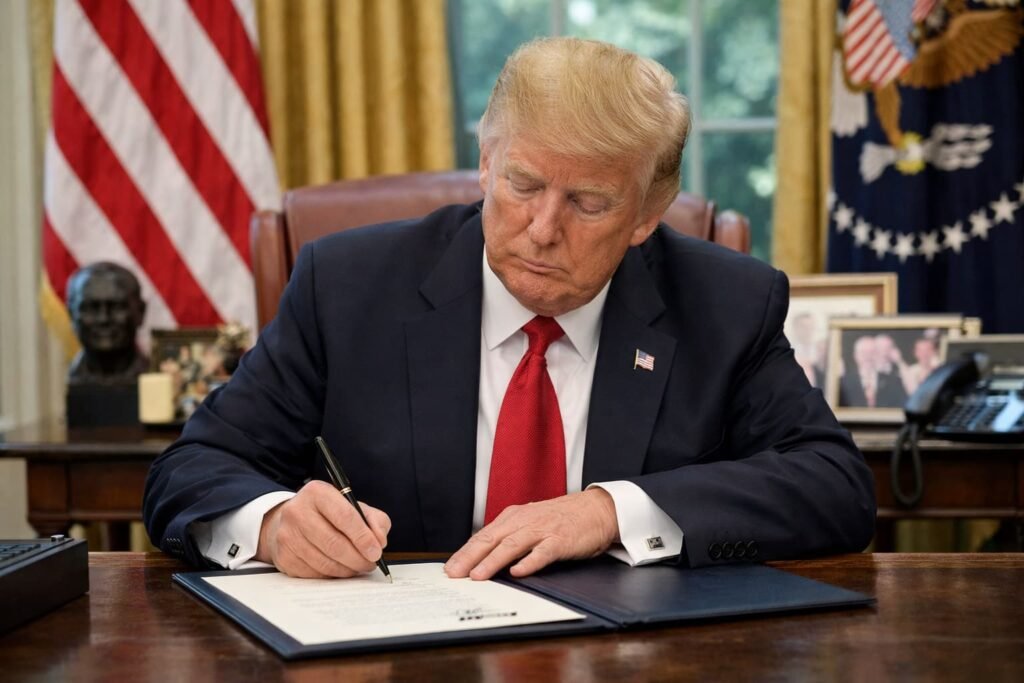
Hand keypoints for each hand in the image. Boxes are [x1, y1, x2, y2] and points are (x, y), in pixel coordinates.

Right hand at [255, 480, 390, 577]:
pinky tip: (339, 569)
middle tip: (370, 564)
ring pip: (324, 562)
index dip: (363, 537)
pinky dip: (331, 575)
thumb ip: (374, 520)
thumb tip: (379, 542)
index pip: (344, 516)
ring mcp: (287, 535)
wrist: (292, 521)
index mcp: (318, 493)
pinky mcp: (283, 556)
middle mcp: (297, 511)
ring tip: (357, 567)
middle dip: (358, 558)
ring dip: (347, 569)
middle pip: (334, 543)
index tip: (376, 552)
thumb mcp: (354, 507)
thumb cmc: (329, 514)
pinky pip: (313, 573)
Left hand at [444, 489, 618, 580]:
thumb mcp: (530, 524)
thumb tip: (483, 559)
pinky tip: (518, 572)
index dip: (465, 552)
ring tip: (478, 576)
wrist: (596, 509)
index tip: (449, 568)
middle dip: (470, 557)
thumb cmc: (561, 519)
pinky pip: (543, 552)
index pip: (483, 536)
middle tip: (454, 574)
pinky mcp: (561, 540)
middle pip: (492, 539)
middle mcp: (524, 521)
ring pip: (512, 545)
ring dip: (493, 561)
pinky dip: (530, 562)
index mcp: (514, 518)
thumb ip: (509, 538)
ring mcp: (543, 530)